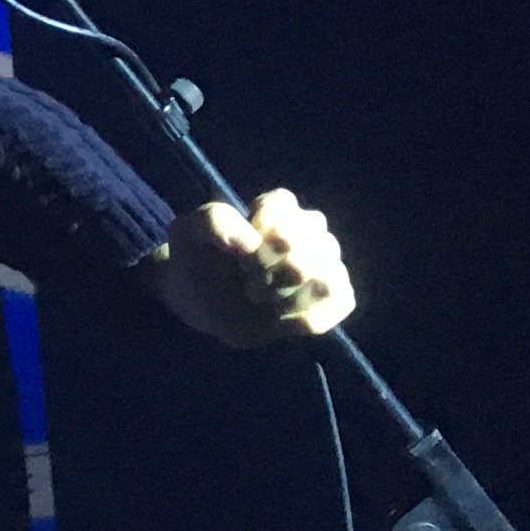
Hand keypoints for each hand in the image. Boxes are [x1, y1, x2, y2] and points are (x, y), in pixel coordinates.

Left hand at [135, 188, 354, 347]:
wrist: (199, 301)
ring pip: (327, 276)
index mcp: (277, 208)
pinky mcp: (336, 294)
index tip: (237, 256)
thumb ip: (214, 221)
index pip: (284, 209)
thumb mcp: (188, 233)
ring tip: (261, 302)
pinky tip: (280, 322)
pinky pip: (341, 301)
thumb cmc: (197, 260)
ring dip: (287, 298)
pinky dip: (307, 318)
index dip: (260, 237)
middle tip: (247, 286)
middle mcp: (309, 230)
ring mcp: (327, 261)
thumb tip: (250, 242)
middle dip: (270, 275)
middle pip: (306, 250)